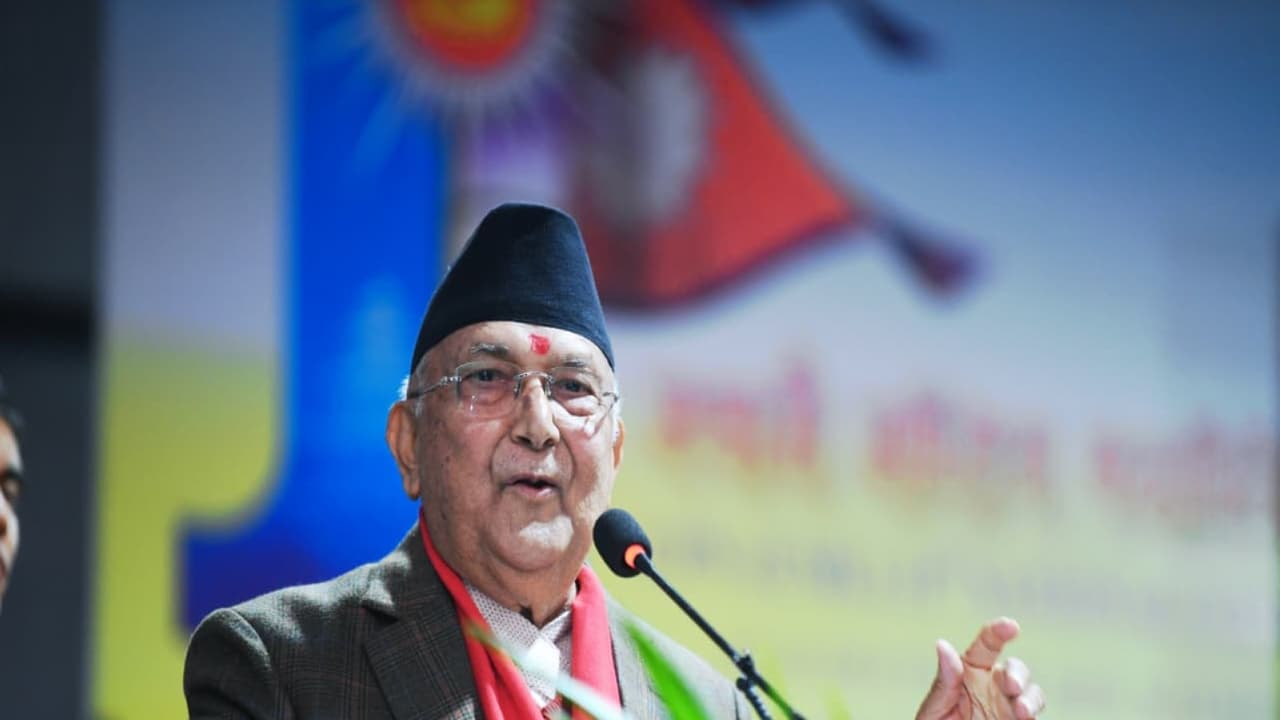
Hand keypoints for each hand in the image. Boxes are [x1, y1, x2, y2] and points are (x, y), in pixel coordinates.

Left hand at [914, 617, 1044, 719]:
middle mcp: (993, 687)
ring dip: (1031, 697)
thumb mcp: (933, 711)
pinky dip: (1034, 714)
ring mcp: (1009, 708)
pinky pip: (1034, 716)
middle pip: (1016, 668)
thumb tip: (944, 644)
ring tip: (1020, 710)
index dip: (999, 631)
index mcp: (969, 673)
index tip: (1011, 626)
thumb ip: (943, 682)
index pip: (986, 645)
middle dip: (1018, 672)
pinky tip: (1025, 719)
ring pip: (1032, 693)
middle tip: (1010, 685)